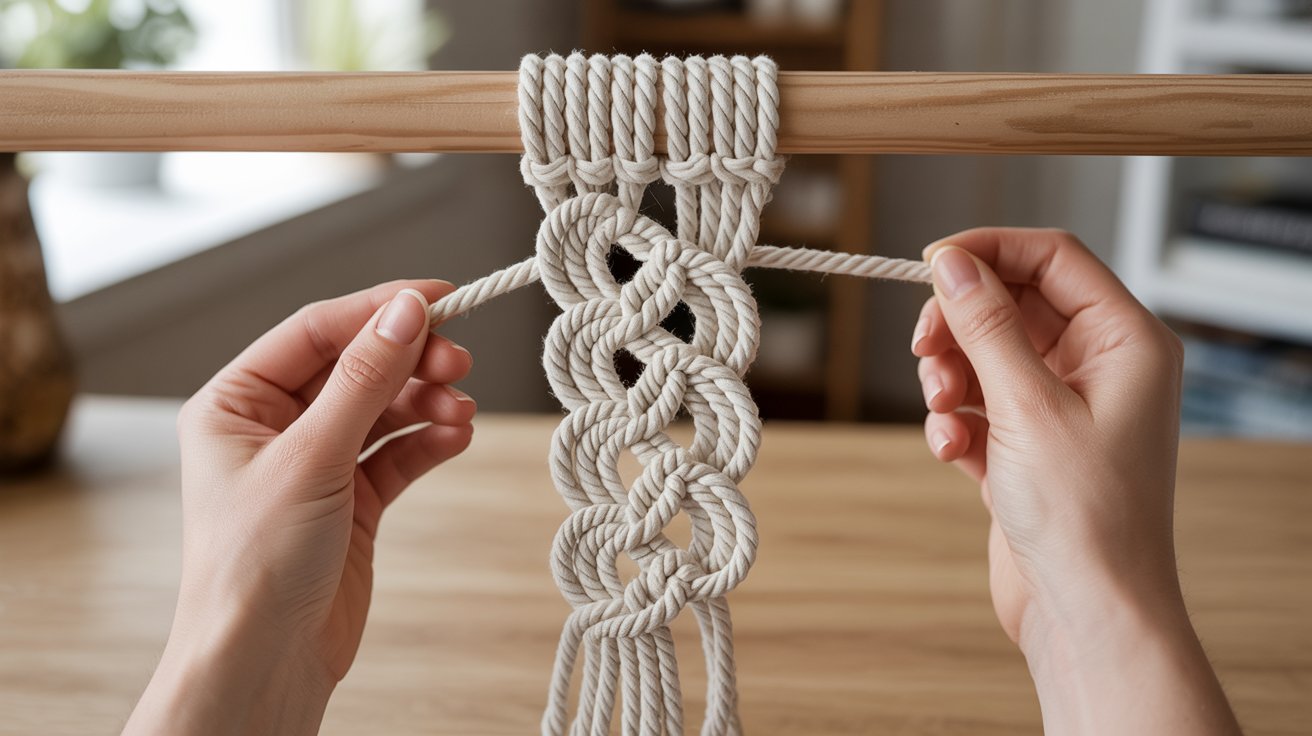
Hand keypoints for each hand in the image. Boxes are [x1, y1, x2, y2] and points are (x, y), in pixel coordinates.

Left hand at [125, 280, 475, 735]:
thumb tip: (404, 311)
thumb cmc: (254, 567)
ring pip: (383, 409)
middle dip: (410, 361)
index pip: (316, 331)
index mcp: (236, 403)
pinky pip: (397, 454)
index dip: (378, 310)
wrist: (264, 663)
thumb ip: (364, 380)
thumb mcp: (311, 457)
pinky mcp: (352, 501)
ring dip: (425, 403)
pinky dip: (428, 442)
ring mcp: (315, 464)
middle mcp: (273, 427)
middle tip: (458, 359)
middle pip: (356, 367)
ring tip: (461, 410)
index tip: (438, 297)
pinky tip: (455, 436)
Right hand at [912, 229, 1238, 733]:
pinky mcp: (1031, 446)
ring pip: (988, 355)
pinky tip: (950, 451)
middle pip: (1012, 305)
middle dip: (959, 325)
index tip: (929, 264)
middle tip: (924, 348)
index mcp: (1125, 341)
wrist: (1088, 611)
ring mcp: (1064, 408)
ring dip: (950, 376)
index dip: (988, 251)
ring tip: (941, 412)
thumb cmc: (1086, 516)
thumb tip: (950, 261)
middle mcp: (1100, 367)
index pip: (1053, 258)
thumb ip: (985, 325)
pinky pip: (980, 405)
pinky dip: (955, 420)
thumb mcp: (1026, 406)